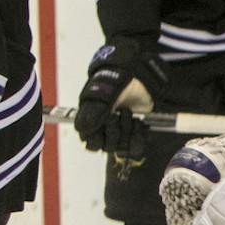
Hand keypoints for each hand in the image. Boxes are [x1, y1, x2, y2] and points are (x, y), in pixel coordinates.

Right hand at [73, 38, 166, 156]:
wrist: (141, 76)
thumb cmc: (118, 82)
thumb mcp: (104, 93)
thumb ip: (93, 110)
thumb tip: (83, 128)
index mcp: (91, 122)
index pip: (91, 144)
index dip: (99, 136)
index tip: (108, 117)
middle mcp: (104, 130)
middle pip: (106, 147)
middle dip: (115, 130)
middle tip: (121, 111)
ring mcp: (120, 134)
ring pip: (121, 147)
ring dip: (127, 130)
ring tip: (130, 112)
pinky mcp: (134, 135)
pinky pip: (135, 147)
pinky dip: (139, 136)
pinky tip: (140, 123)